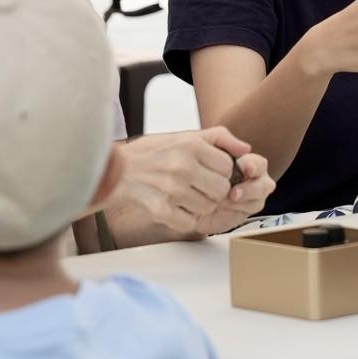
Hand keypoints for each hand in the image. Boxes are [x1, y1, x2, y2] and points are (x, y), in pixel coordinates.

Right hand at [110, 126, 275, 238]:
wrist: (112, 170)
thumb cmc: (150, 153)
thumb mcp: (184, 136)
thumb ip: (219, 138)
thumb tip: (245, 149)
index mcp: (191, 146)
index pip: (227, 167)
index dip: (222, 172)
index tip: (211, 173)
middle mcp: (183, 166)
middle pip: (222, 189)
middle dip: (215, 191)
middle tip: (201, 187)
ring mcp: (171, 189)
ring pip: (208, 207)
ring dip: (200, 205)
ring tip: (186, 196)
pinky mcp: (160, 209)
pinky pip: (189, 222)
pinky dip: (185, 219)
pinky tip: (176, 208)